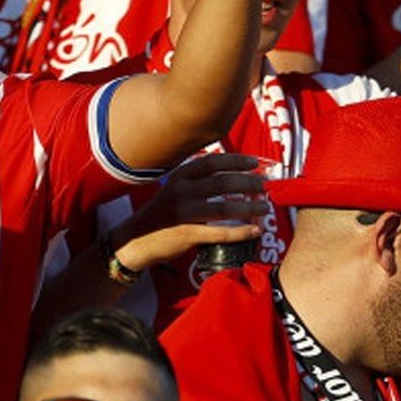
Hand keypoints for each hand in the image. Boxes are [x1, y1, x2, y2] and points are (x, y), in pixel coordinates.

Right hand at [109, 153, 267, 272]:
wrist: (136, 240)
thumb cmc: (161, 215)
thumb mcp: (173, 190)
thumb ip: (196, 183)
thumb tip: (231, 177)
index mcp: (179, 177)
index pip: (211, 162)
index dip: (235, 160)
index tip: (254, 163)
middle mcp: (181, 191)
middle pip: (222, 182)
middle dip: (248, 182)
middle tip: (264, 185)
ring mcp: (183, 212)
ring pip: (225, 207)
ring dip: (250, 207)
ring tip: (264, 207)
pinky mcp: (187, 234)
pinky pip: (221, 232)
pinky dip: (241, 231)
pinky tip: (255, 231)